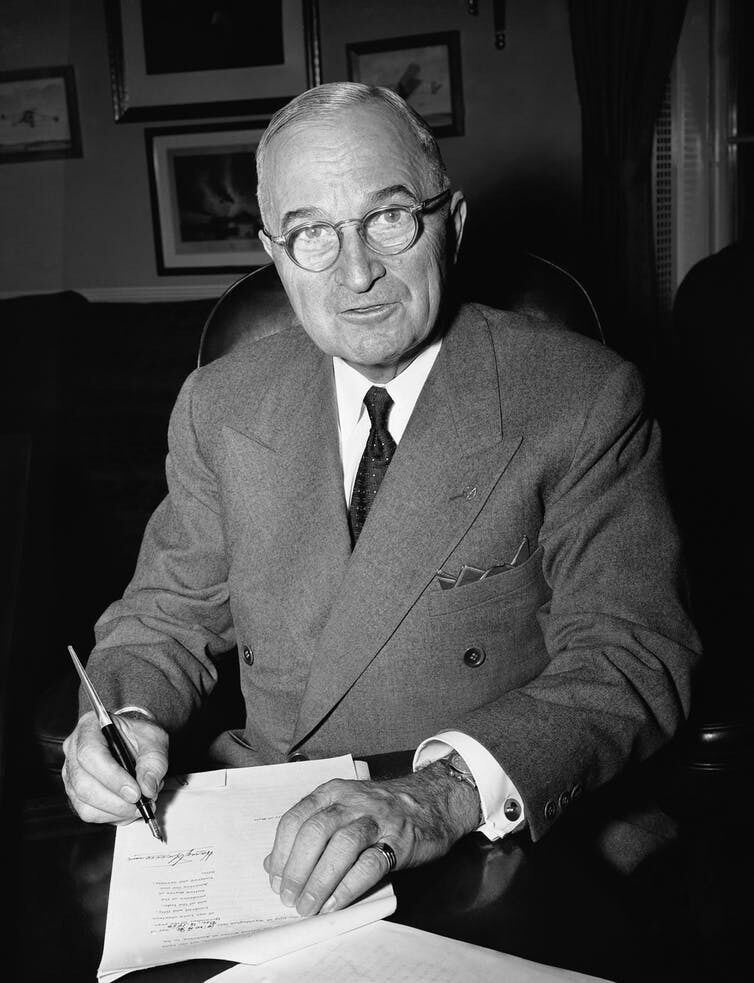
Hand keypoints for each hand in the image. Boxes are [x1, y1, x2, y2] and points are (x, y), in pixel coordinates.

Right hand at [62, 710, 168, 825]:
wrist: (133, 741)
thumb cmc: (139, 736)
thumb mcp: (154, 739)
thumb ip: (154, 761)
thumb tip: (148, 788)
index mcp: (89, 727)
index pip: (90, 754)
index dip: (112, 777)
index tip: (136, 792)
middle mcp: (73, 750)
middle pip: (83, 783)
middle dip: (116, 801)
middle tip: (141, 804)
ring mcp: (71, 773)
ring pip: (84, 802)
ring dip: (115, 810)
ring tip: (139, 805)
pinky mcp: (75, 793)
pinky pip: (88, 812)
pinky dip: (111, 816)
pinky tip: (127, 809)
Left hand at [263, 760, 480, 916]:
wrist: (433, 801)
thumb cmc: (380, 810)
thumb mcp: (342, 809)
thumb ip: (309, 831)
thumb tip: (272, 864)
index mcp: (332, 792)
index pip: (296, 818)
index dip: (281, 852)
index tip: (276, 880)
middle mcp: (352, 802)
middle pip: (316, 831)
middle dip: (297, 869)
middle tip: (289, 898)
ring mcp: (377, 820)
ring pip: (342, 846)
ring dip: (320, 880)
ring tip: (308, 906)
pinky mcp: (399, 841)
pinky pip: (371, 864)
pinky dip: (349, 886)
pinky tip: (335, 903)